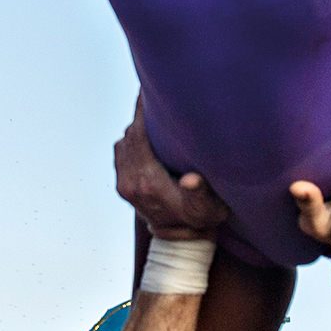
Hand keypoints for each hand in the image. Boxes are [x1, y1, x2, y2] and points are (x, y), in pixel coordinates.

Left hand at [114, 99, 227, 239]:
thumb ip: (200, 194)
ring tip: (154, 110)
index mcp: (148, 182)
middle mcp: (130, 181)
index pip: (140, 135)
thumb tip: (191, 180)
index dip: (143, 110)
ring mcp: (123, 183)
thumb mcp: (209, 210)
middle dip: (142, 113)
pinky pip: (121, 150)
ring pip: (125, 140)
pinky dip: (132, 138)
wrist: (181, 242)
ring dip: (138, 126)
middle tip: (156, 91)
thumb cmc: (200, 221)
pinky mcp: (122, 184)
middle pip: (130, 134)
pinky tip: (148, 133)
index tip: (149, 88)